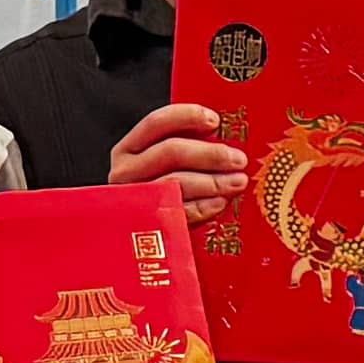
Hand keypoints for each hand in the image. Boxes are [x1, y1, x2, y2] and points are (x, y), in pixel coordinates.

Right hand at [105, 99, 250, 239]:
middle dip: (210, 154)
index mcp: (128, 150)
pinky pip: (178, 212)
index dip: (188, 116)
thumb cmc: (161, 196)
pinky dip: (204, 206)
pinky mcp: (145, 225)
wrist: (141, 246)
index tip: (215, 121)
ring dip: (213, 181)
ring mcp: (134, 199)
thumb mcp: (164, 168)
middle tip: (238, 159)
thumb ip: (185, 150)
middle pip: (171, 151)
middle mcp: (125, 172)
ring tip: (237, 182)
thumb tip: (225, 137)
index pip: (157, 123)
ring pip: (176, 182)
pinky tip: (220, 202)